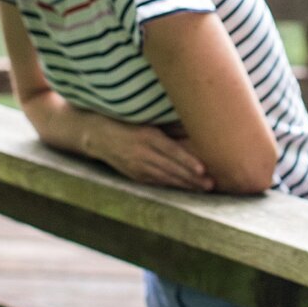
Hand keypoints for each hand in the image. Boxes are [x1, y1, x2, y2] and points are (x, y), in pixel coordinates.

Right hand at [82, 114, 213, 190]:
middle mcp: (142, 153)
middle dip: (192, 177)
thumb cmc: (126, 121)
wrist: (97, 135)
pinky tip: (185, 187)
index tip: (202, 169)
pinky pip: (156, 182)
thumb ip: (169, 125)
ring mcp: (137, 166)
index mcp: (147, 136)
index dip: (187, 161)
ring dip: (185, 184)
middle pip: (171, 168)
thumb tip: (195, 125)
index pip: (171, 151)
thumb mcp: (147, 118)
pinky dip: (172, 185)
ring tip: (202, 187)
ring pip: (165, 178)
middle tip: (210, 184)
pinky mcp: (134, 175)